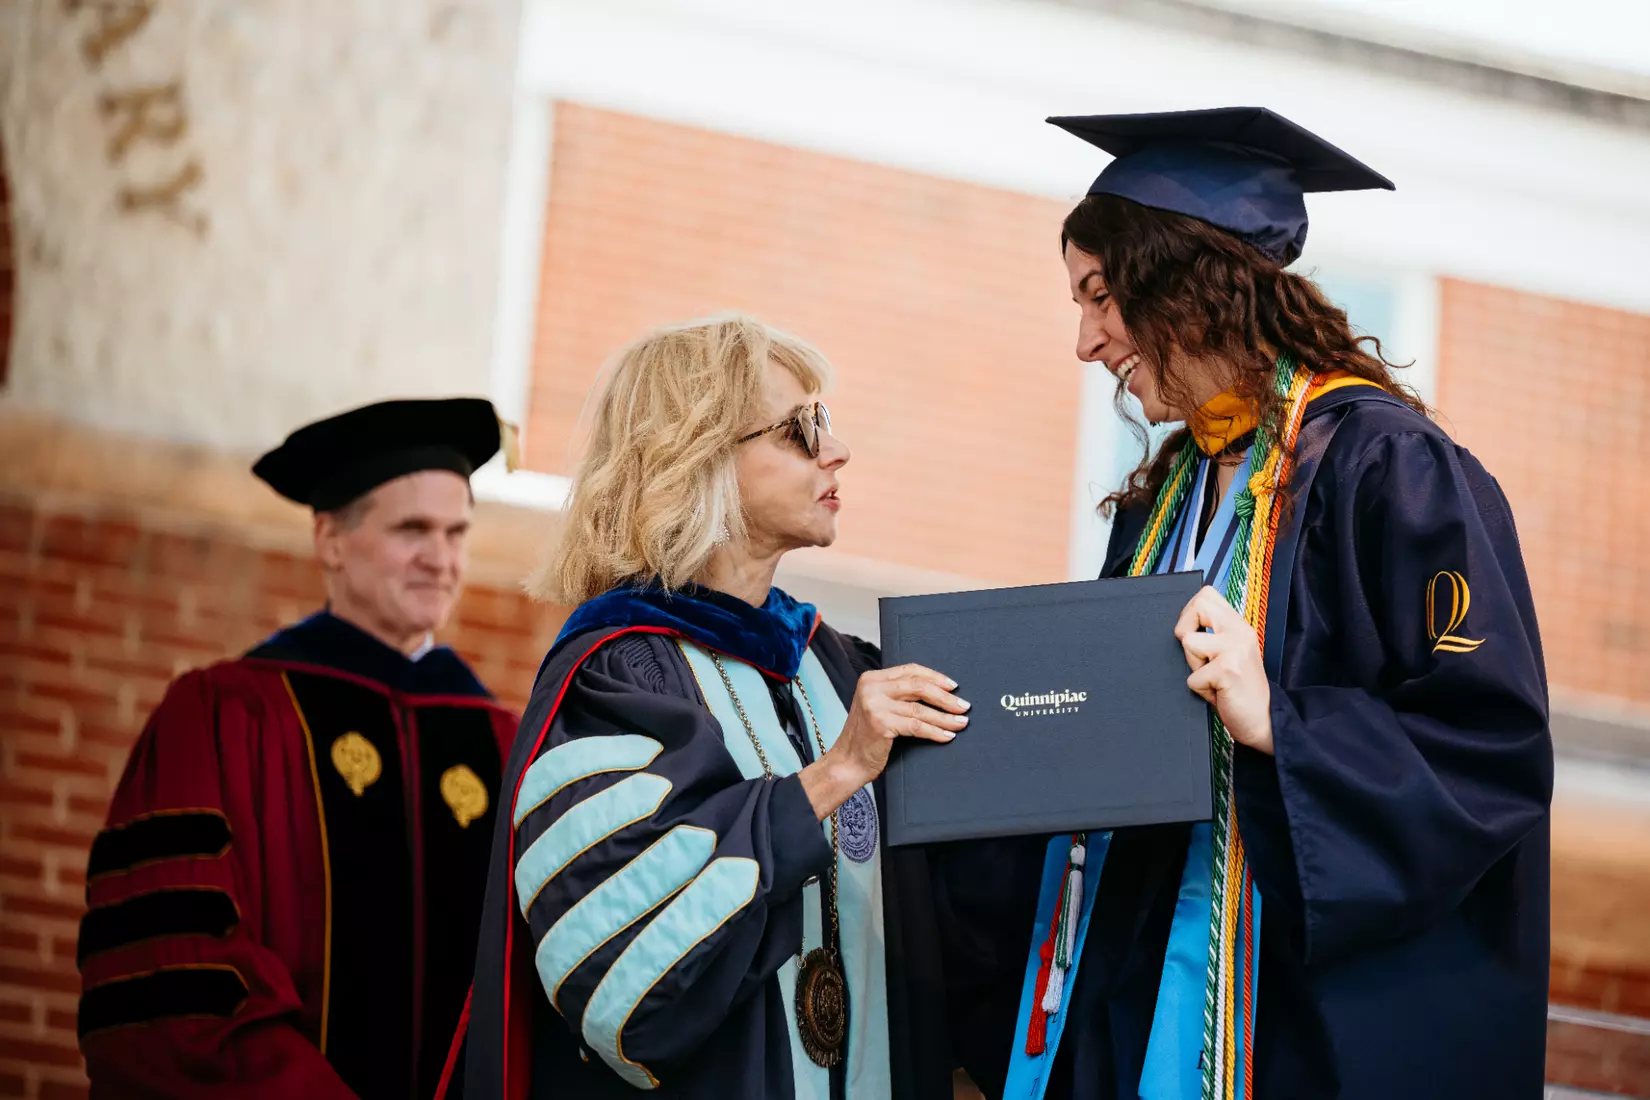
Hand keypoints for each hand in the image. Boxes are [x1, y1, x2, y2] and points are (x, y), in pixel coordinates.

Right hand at [799, 664, 967, 819]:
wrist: (847, 762)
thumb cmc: (867, 737)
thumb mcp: (878, 706)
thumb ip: (898, 694)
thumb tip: (938, 691)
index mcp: (871, 679)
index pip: (910, 670)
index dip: (935, 677)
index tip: (954, 686)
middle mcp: (871, 688)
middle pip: (919, 686)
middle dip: (946, 697)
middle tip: (964, 706)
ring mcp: (875, 705)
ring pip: (921, 708)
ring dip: (945, 717)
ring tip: (961, 723)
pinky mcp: (881, 723)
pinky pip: (917, 726)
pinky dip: (936, 731)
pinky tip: (947, 736)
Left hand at [1174, 587, 1273, 755]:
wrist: (1264, 720)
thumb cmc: (1240, 689)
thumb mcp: (1231, 653)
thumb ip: (1215, 633)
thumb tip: (1184, 621)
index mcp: (1238, 626)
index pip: (1207, 594)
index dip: (1190, 611)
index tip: (1192, 632)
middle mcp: (1239, 632)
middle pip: (1198, 605)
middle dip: (1185, 629)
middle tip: (1197, 654)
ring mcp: (1235, 649)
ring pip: (1188, 642)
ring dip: (1193, 666)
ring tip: (1212, 678)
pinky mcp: (1227, 670)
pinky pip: (1192, 677)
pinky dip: (1200, 690)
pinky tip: (1218, 693)